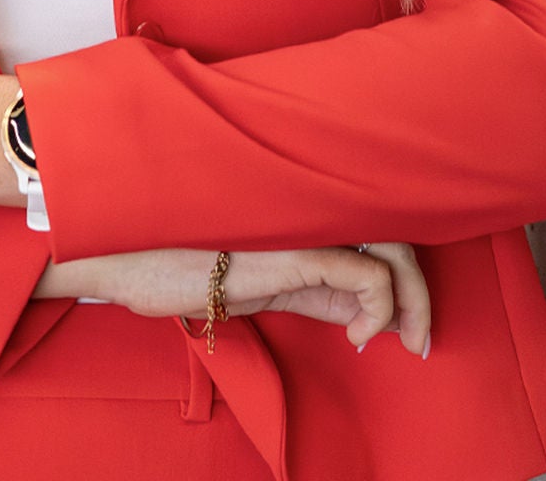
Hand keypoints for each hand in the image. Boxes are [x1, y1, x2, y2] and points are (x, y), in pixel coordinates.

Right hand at [37, 242, 431, 354]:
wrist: (124, 250)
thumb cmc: (176, 260)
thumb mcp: (257, 282)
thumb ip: (312, 289)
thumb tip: (362, 314)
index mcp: (302, 210)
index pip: (376, 228)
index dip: (406, 273)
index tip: (409, 322)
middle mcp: (310, 206)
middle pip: (396, 234)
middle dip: (420, 291)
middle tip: (420, 338)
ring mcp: (304, 222)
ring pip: (391, 252)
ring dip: (411, 302)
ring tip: (402, 338)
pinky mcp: (295, 249)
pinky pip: (365, 275)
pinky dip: (379, 308)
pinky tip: (361, 337)